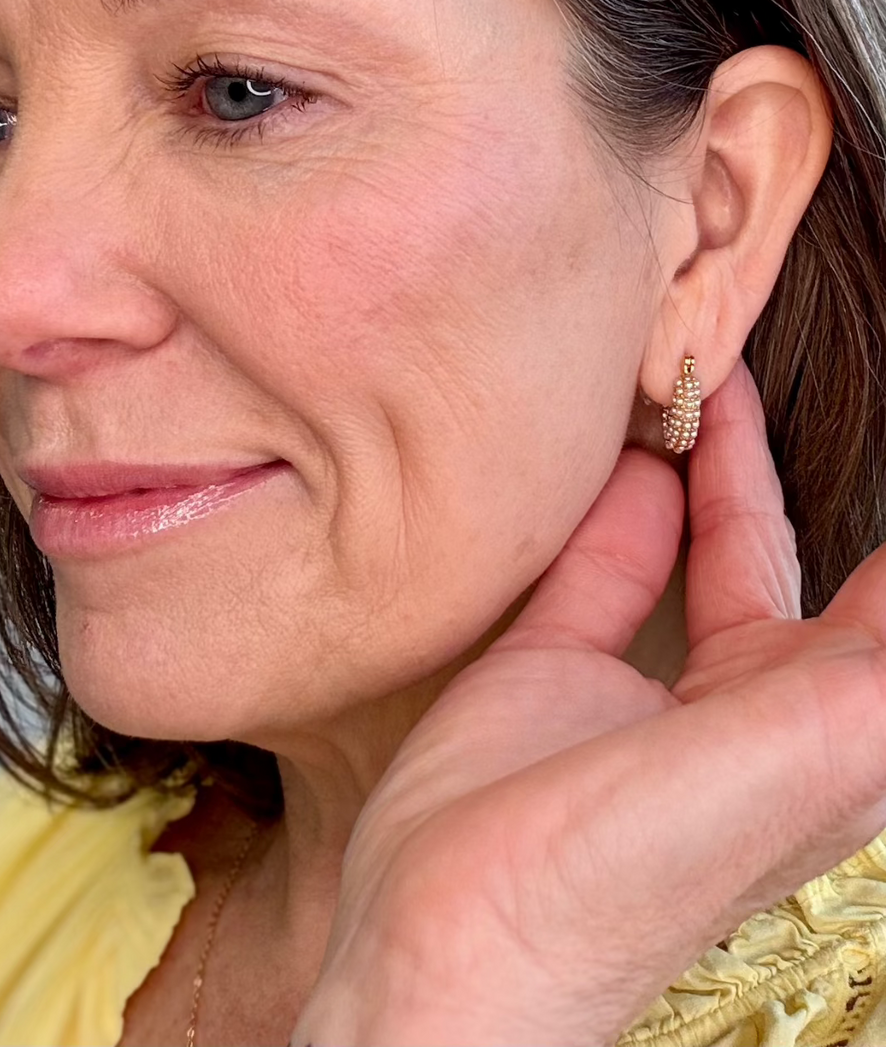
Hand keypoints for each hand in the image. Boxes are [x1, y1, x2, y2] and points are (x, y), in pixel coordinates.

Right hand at [291, 360, 885, 1045]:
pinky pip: (601, 555)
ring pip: (694, 539)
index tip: (874, 406)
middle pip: (783, 550)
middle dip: (776, 462)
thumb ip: (873, 665)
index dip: (877, 525)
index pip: (880, 587)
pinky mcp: (557, 669)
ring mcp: (650, 681)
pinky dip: (612, 496)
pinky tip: (614, 436)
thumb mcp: (808, 752)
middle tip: (755, 354)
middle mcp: (751, 698)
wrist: (452, 941)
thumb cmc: (636, 871)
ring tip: (693, 367)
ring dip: (700, 459)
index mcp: (831, 720)